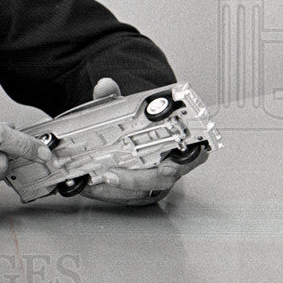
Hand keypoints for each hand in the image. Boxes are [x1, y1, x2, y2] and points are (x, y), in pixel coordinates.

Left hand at [82, 77, 209, 205]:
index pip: (191, 155)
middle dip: (135, 179)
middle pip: (161, 179)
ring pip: (142, 192)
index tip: (166, 167)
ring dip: (117, 189)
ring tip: (96, 181)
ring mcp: (156, 181)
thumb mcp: (126, 110)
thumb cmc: (137, 127)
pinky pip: (128, 197)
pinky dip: (108, 193)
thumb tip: (104, 85)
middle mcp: (171, 165)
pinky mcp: (142, 192)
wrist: (132, 140)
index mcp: (177, 143)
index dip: (182, 163)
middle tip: (111, 174)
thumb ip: (114, 98)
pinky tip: (91, 187)